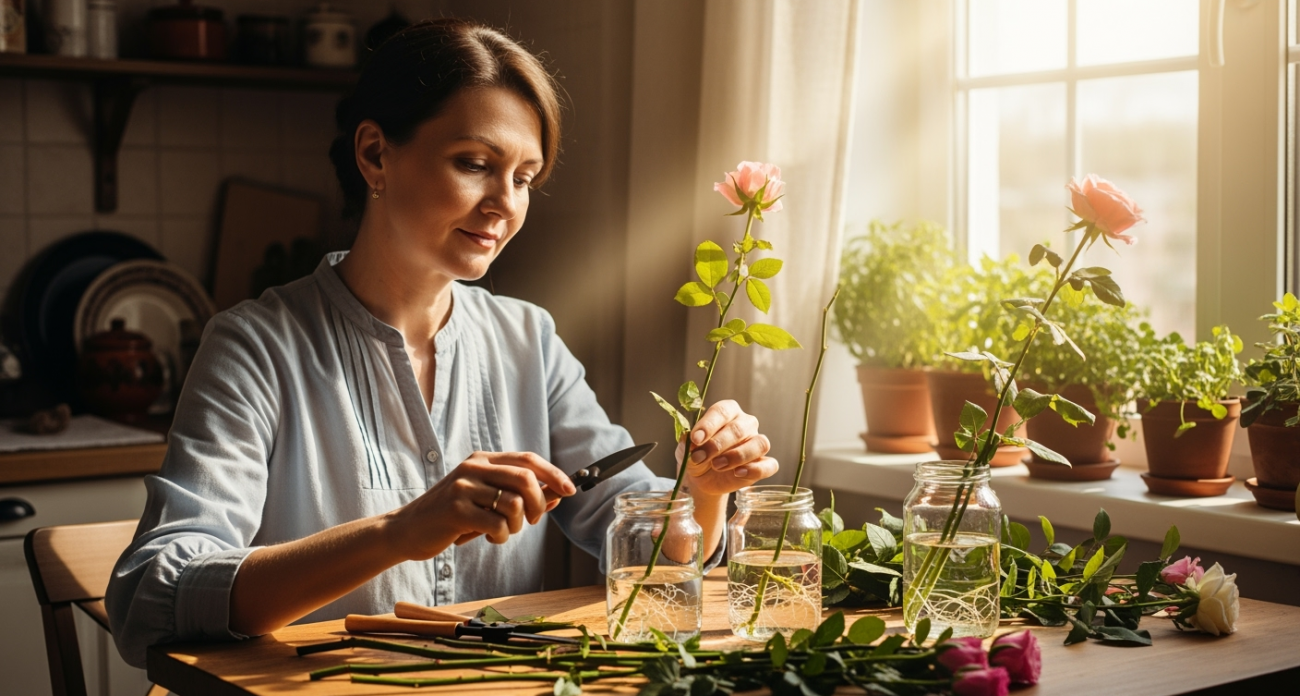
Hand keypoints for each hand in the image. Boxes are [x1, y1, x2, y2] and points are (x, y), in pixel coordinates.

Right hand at [388, 451, 575, 559]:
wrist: (408, 530)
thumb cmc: (452, 517)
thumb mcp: (485, 500)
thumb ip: (518, 496)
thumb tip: (557, 496)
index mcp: (483, 460)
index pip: (527, 459)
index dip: (553, 474)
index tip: (570, 490)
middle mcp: (473, 467)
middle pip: (525, 478)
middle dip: (538, 503)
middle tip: (532, 521)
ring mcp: (463, 486)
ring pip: (513, 503)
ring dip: (516, 525)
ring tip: (502, 531)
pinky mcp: (455, 510)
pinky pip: (496, 524)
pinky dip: (501, 536)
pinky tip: (489, 538)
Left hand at [680, 400, 777, 496]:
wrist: (703, 479)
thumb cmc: (697, 455)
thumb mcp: (686, 449)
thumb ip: (687, 443)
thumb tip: (689, 439)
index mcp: (727, 412)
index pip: (722, 411)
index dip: (709, 424)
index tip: (695, 439)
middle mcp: (745, 424)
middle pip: (739, 429)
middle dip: (717, 445)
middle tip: (699, 457)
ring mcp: (757, 443)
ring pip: (759, 444)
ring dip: (737, 456)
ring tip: (717, 465)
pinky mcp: (764, 464)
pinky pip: (769, 464)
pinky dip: (755, 469)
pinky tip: (738, 473)